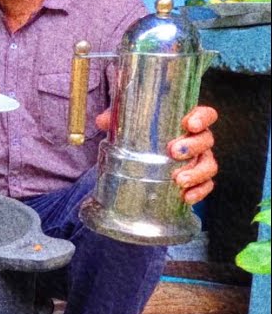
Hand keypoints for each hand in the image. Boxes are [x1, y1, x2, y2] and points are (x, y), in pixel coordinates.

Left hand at [97, 107, 217, 203]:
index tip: (190, 124)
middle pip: (206, 140)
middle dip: (194, 146)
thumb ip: (118, 120)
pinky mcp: (198, 181)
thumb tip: (103, 121)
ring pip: (209, 165)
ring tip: (179, 180)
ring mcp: (200, 161)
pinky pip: (205, 186)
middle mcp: (197, 141)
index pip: (205, 115)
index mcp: (187, 123)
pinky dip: (199, 192)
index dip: (202, 118)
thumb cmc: (143, 137)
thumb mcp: (130, 126)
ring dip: (197, 172)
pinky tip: (186, 198)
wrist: (144, 162)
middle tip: (174, 152)